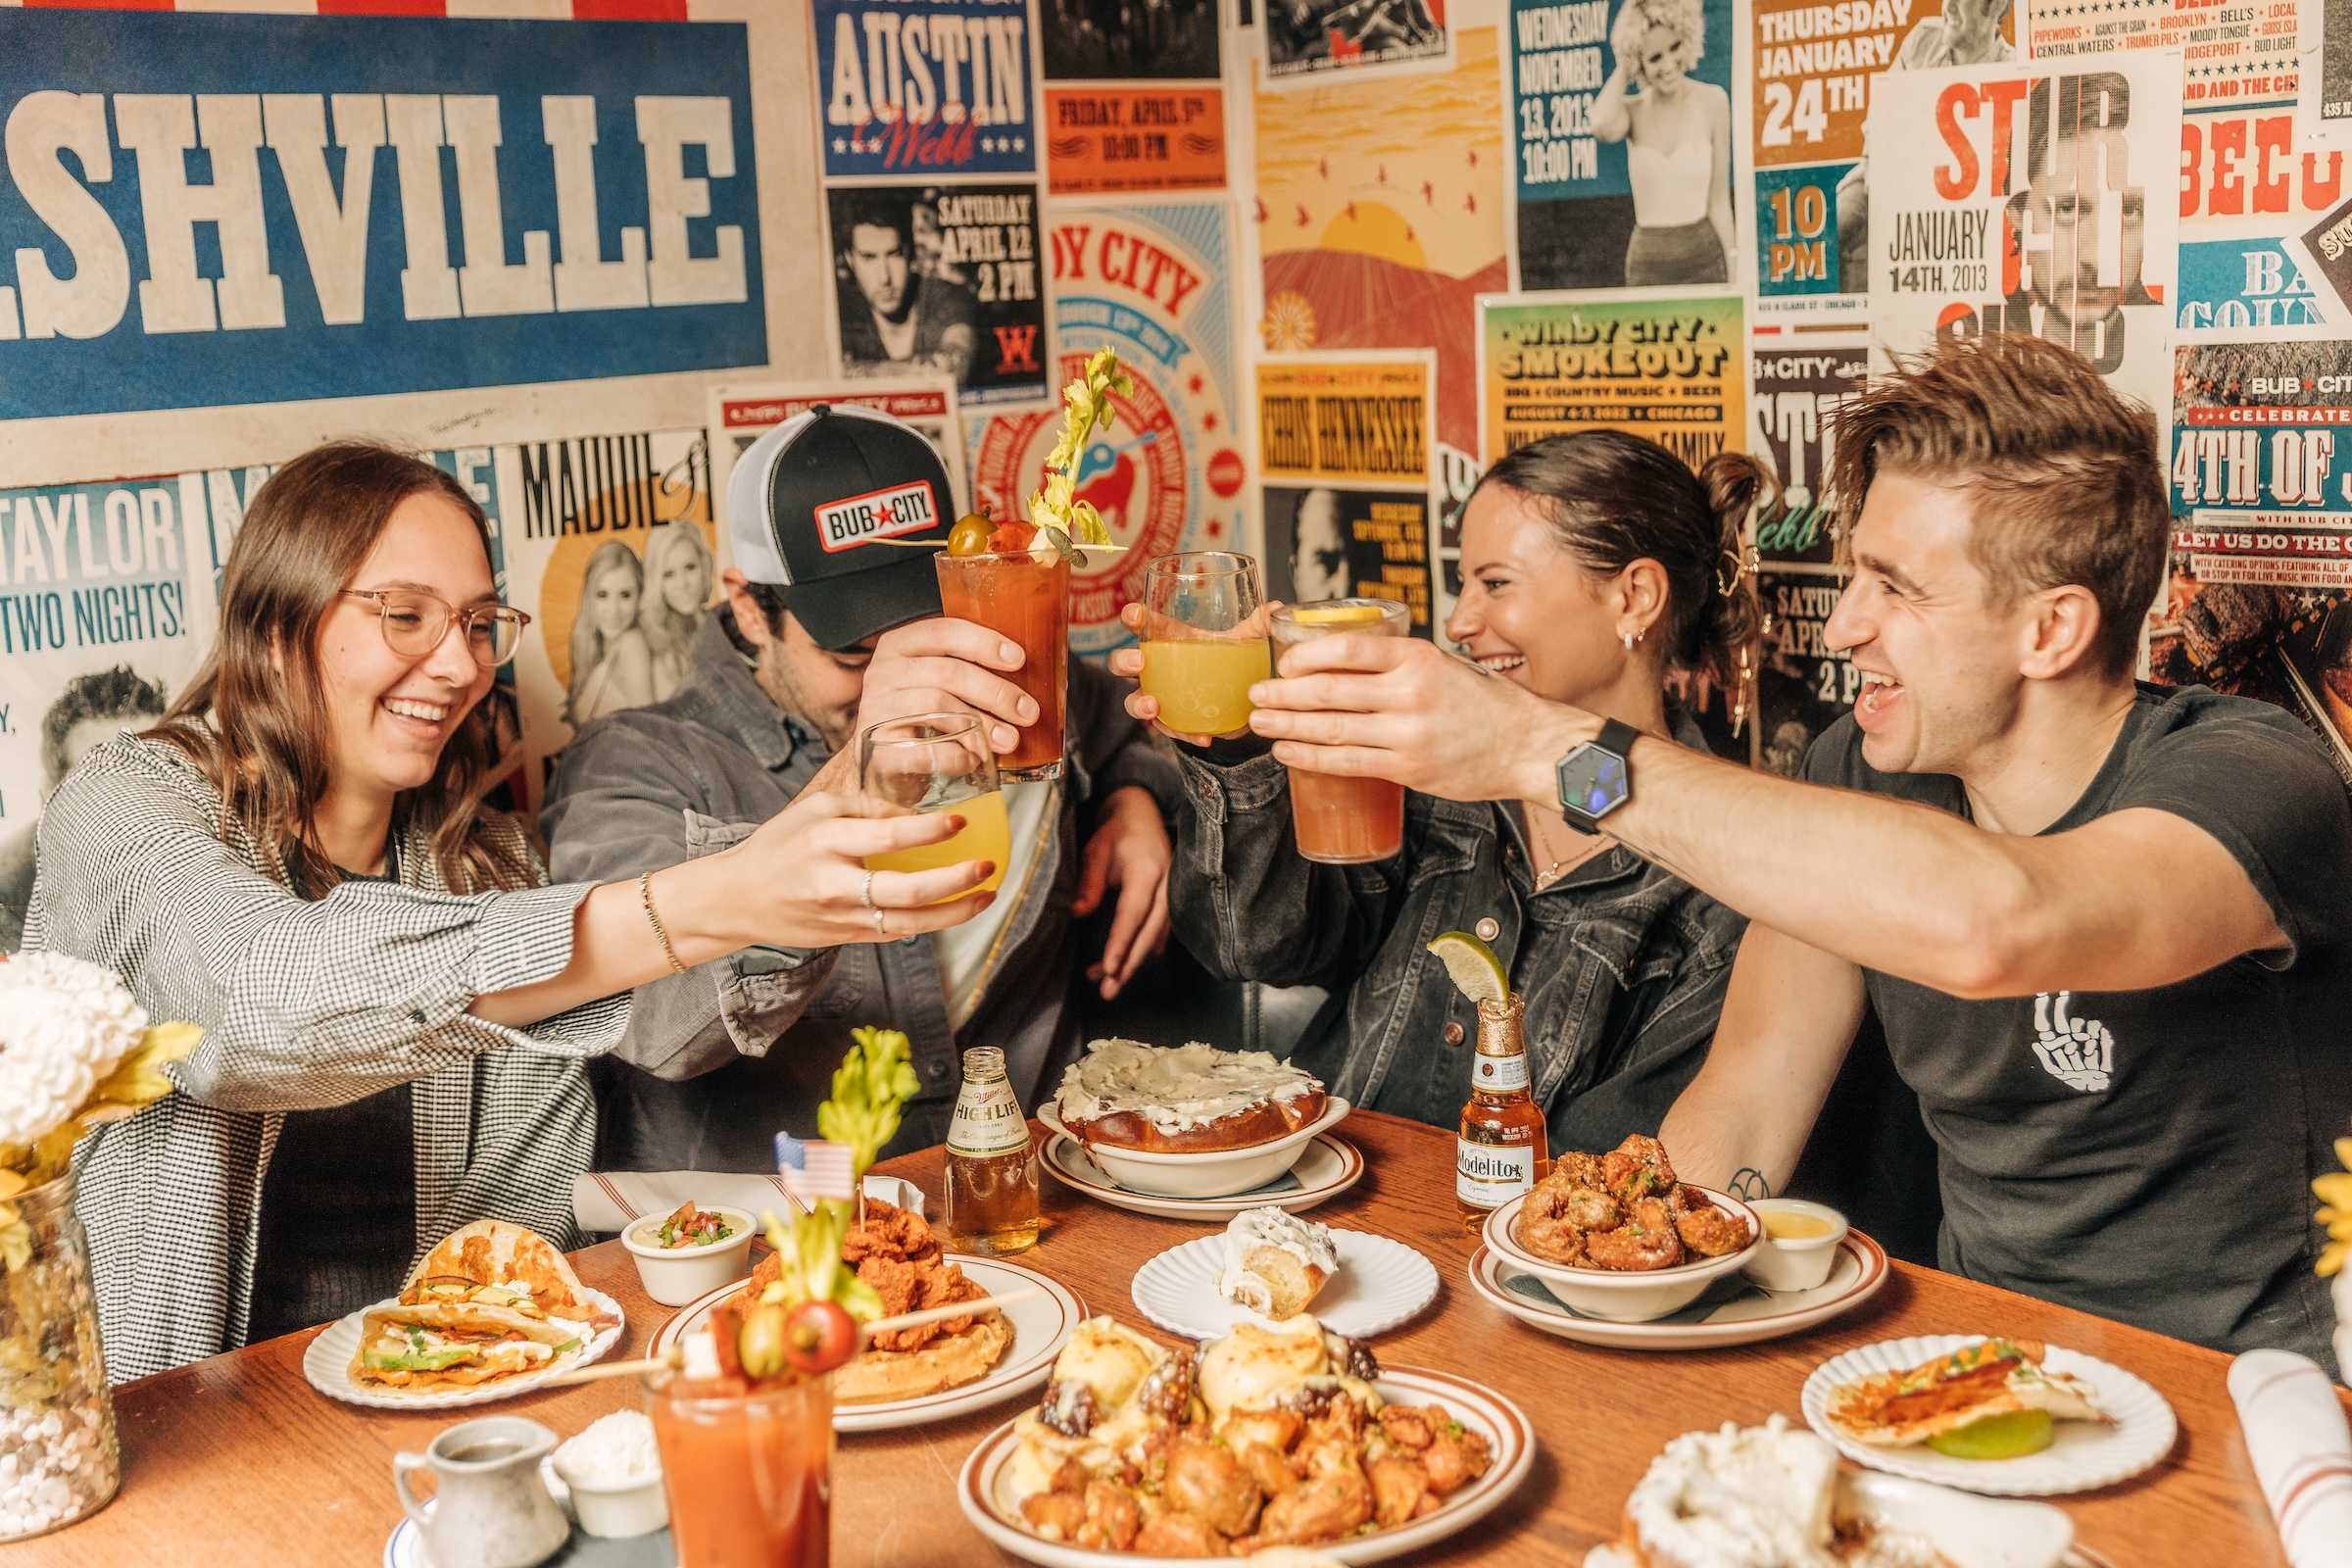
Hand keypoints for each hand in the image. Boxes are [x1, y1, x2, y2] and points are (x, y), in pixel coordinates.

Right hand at [725, 787, 994, 946]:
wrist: (737, 899)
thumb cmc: (779, 846)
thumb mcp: (814, 811)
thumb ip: (865, 807)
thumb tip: (917, 808)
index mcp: (825, 842)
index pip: (885, 836)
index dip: (928, 831)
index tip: (960, 821)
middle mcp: (835, 884)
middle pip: (905, 891)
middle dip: (953, 883)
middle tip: (986, 867)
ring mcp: (842, 918)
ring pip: (908, 923)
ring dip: (954, 913)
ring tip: (988, 895)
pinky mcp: (847, 938)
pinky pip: (897, 934)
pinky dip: (931, 923)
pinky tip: (959, 908)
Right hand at [853, 617, 1038, 756]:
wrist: (886, 766)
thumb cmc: (923, 718)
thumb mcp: (941, 684)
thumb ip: (971, 671)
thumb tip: (1033, 674)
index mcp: (901, 645)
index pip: (943, 632)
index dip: (983, 642)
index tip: (1019, 659)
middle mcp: (883, 672)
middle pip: (946, 672)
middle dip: (995, 692)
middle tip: (1027, 712)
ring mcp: (877, 710)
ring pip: (936, 707)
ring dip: (982, 725)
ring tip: (1009, 740)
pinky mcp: (878, 750)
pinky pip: (924, 750)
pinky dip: (957, 756)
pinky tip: (975, 760)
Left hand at [1071, 785, 1171, 999]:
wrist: (1142, 813)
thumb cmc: (1116, 832)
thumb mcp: (1096, 850)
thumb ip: (1089, 882)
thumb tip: (1078, 914)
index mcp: (1147, 871)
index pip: (1133, 914)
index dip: (1121, 942)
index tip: (1109, 968)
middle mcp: (1167, 886)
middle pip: (1149, 934)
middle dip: (1128, 966)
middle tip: (1108, 992)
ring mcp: (1173, 895)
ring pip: (1156, 938)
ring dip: (1133, 962)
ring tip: (1108, 985)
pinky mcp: (1171, 902)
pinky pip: (1161, 933)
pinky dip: (1143, 951)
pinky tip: (1127, 965)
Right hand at [1107, 600, 1283, 745]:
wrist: (1238, 701)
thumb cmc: (1228, 662)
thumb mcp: (1243, 643)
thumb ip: (1256, 626)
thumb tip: (1278, 608)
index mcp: (1167, 640)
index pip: (1144, 624)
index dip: (1134, 617)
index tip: (1133, 613)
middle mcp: (1156, 668)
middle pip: (1123, 663)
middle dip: (1124, 661)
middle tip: (1139, 662)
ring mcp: (1160, 697)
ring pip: (1133, 700)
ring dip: (1139, 703)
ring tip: (1153, 706)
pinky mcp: (1173, 723)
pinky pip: (1170, 730)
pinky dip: (1185, 733)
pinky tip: (1203, 736)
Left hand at [1245, 634, 1592, 803]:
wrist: (1525, 745)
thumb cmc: (1481, 703)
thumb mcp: (1442, 664)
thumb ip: (1396, 664)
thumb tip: (1340, 663)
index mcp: (1417, 657)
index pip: (1347, 647)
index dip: (1306, 655)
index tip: (1283, 661)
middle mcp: (1410, 692)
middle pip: (1329, 691)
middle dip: (1284, 693)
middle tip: (1257, 693)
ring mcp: (1408, 733)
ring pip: (1332, 728)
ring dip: (1288, 725)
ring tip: (1261, 721)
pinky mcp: (1408, 768)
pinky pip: (1347, 762)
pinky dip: (1311, 756)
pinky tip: (1288, 750)